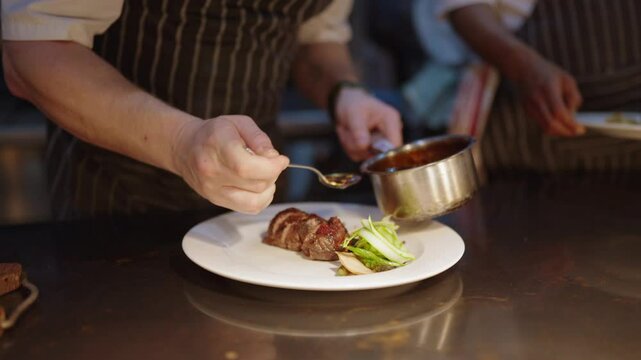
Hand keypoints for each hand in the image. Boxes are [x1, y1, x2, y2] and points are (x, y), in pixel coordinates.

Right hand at [172, 115, 288, 213]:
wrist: (186, 147)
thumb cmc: (215, 133)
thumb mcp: (239, 123)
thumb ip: (259, 138)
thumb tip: (274, 158)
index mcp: (217, 147)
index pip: (247, 167)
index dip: (272, 167)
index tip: (282, 160)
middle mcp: (212, 172)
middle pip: (256, 184)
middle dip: (273, 174)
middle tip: (271, 162)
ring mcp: (212, 190)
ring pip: (254, 201)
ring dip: (268, 188)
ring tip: (264, 174)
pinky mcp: (216, 201)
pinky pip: (248, 208)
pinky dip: (261, 199)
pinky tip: (259, 185)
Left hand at [334, 87, 402, 160]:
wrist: (347, 103)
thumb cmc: (354, 103)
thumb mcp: (354, 113)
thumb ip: (359, 130)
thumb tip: (363, 146)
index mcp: (391, 121)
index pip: (395, 146)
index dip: (381, 153)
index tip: (363, 146)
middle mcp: (389, 134)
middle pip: (378, 154)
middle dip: (358, 146)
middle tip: (348, 132)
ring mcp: (380, 143)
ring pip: (364, 156)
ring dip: (351, 146)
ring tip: (348, 131)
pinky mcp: (371, 149)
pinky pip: (358, 156)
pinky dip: (349, 148)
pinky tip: (349, 136)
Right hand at [509, 51, 583, 135]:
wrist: (524, 69)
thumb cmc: (549, 73)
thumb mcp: (567, 80)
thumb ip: (573, 97)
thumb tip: (574, 116)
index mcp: (548, 90)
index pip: (559, 113)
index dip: (570, 124)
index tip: (581, 129)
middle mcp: (537, 100)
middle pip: (551, 124)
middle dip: (566, 131)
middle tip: (577, 131)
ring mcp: (530, 107)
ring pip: (545, 127)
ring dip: (559, 131)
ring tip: (570, 127)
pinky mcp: (527, 111)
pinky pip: (542, 123)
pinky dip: (553, 126)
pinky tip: (560, 120)